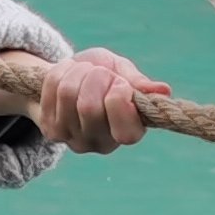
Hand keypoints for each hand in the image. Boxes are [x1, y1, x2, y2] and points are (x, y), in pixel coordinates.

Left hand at [16, 46, 166, 151]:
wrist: (74, 78)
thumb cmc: (106, 77)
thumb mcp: (125, 74)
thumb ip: (139, 83)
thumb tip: (163, 91)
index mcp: (130, 133)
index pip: (126, 132)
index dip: (120, 101)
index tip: (121, 83)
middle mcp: (101, 144)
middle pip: (90, 107)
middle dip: (97, 77)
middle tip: (102, 72)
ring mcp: (73, 139)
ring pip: (68, 94)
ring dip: (79, 71)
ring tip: (86, 71)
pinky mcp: (51, 130)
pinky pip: (52, 88)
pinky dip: (61, 71)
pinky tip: (69, 74)